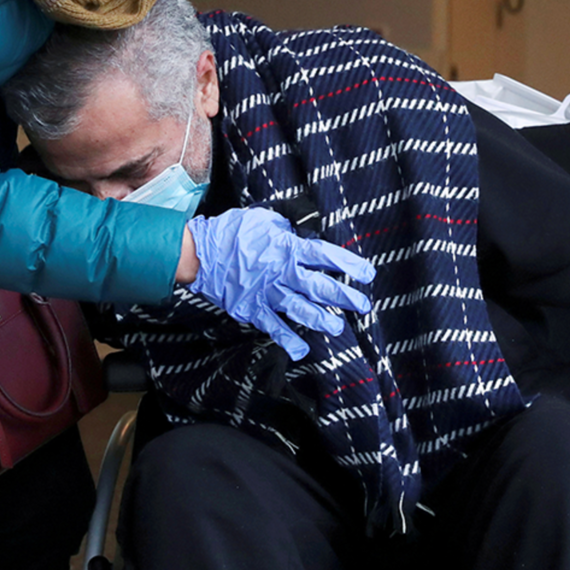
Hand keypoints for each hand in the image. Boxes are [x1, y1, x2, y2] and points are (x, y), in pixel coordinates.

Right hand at [186, 207, 374, 358]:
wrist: (201, 253)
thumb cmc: (233, 231)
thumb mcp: (265, 219)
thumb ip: (287, 229)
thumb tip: (303, 232)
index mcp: (288, 248)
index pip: (326, 256)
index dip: (349, 265)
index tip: (367, 273)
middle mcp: (282, 273)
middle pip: (320, 287)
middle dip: (345, 297)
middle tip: (362, 305)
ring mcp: (268, 294)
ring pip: (301, 310)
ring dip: (322, 320)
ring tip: (338, 327)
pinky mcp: (253, 309)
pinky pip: (273, 327)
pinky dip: (287, 340)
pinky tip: (301, 350)